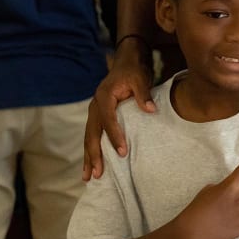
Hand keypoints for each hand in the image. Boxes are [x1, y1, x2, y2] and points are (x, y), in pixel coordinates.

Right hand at [82, 41, 154, 179]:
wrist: (127, 61)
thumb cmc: (134, 70)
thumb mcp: (140, 78)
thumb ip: (143, 94)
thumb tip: (150, 110)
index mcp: (104, 97)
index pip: (108, 120)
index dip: (114, 137)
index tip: (122, 152)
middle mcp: (95, 105)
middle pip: (92, 133)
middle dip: (94, 154)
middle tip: (97, 174)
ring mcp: (94, 111)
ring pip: (89, 137)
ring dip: (89, 157)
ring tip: (88, 178)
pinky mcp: (98, 116)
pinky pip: (92, 136)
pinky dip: (91, 151)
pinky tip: (91, 166)